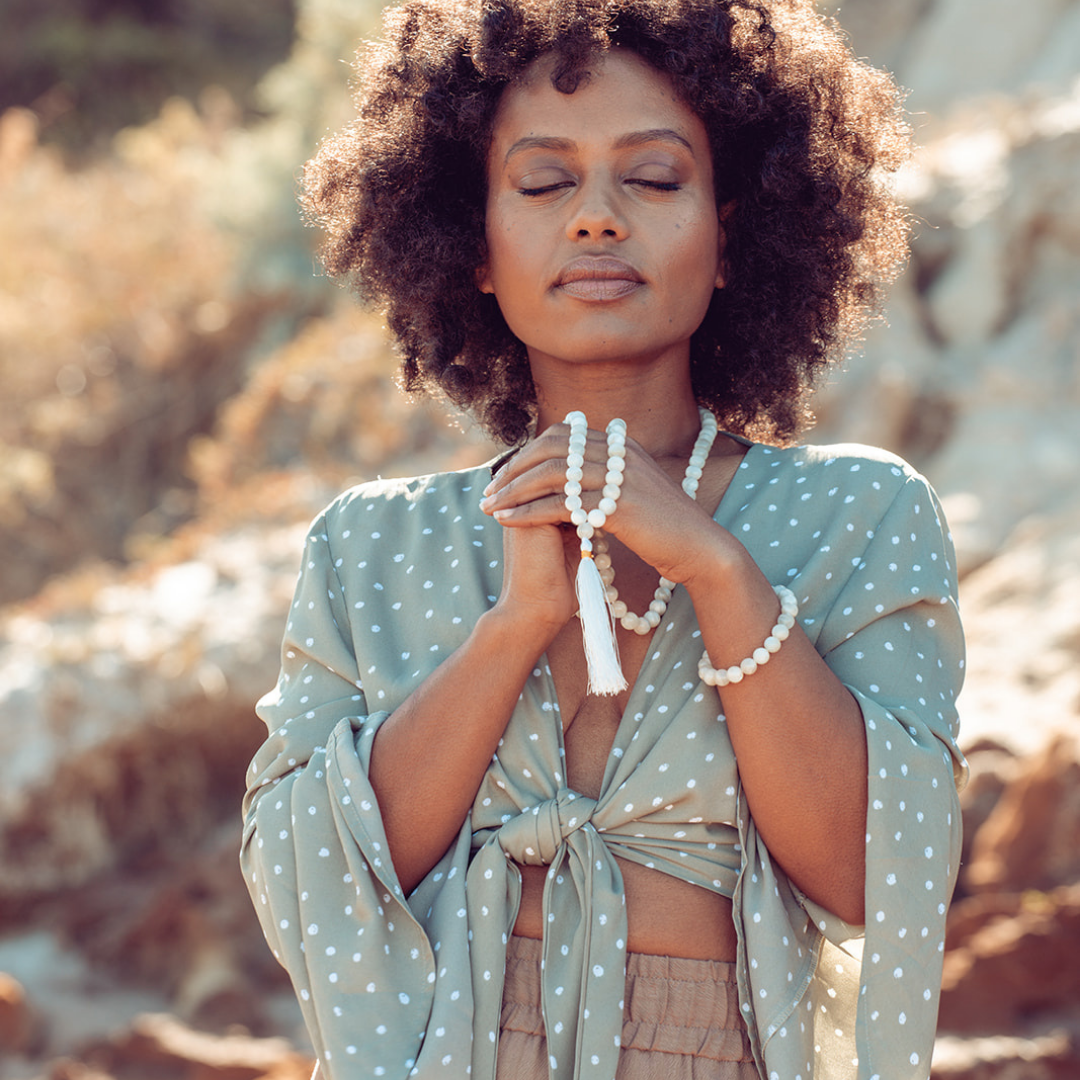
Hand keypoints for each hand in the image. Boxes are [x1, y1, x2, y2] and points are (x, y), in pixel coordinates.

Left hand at [480, 421, 727, 587]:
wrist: (701, 549)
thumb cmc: (667, 529)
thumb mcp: (636, 493)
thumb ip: (608, 480)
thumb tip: (576, 482)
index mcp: (621, 445)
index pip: (560, 435)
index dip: (527, 453)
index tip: (506, 475)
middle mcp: (618, 453)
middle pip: (550, 448)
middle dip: (513, 469)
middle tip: (489, 491)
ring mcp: (619, 476)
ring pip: (550, 474)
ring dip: (513, 490)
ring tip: (489, 508)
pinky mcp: (617, 506)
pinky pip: (559, 504)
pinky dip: (528, 512)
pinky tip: (508, 522)